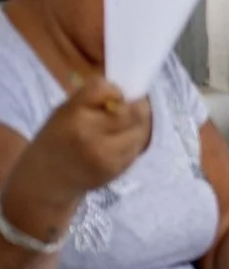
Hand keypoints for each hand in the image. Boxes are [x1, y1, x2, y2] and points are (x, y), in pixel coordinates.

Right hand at [26, 76, 150, 199]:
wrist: (48, 178)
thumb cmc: (59, 138)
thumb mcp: (66, 111)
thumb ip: (94, 98)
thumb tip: (128, 91)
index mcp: (74, 116)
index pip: (106, 90)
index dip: (116, 91)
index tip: (116, 96)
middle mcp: (90, 135)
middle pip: (132, 112)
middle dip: (137, 108)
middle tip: (132, 108)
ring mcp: (105, 155)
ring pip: (140, 131)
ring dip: (138, 126)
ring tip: (125, 127)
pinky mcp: (115, 170)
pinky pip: (136, 148)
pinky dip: (134, 142)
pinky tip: (120, 144)